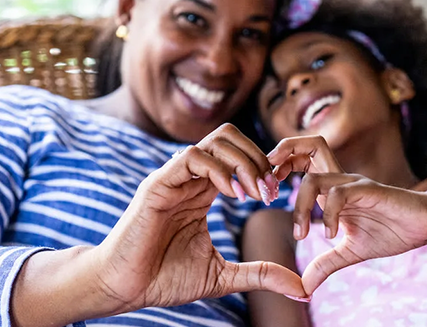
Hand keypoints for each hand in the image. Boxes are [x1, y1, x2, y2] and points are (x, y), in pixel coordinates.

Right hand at [90, 124, 303, 313]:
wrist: (125, 289)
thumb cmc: (165, 279)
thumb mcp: (224, 276)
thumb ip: (261, 274)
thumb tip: (301, 287)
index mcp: (204, 192)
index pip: (239, 157)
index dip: (264, 168)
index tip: (276, 196)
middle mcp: (190, 178)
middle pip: (231, 138)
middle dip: (259, 159)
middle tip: (270, 191)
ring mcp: (174, 178)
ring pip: (216, 141)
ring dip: (244, 162)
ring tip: (255, 193)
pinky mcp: (158, 185)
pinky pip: (193, 157)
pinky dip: (219, 170)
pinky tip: (233, 195)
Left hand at [268, 136, 426, 294]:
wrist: (426, 226)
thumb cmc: (392, 231)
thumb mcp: (350, 252)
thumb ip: (326, 264)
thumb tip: (304, 286)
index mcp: (333, 189)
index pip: (302, 160)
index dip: (280, 166)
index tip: (267, 194)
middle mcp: (340, 180)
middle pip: (308, 147)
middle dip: (282, 154)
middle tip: (268, 189)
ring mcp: (354, 184)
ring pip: (314, 178)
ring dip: (300, 206)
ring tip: (301, 233)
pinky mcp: (369, 191)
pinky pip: (339, 195)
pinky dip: (328, 215)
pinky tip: (330, 236)